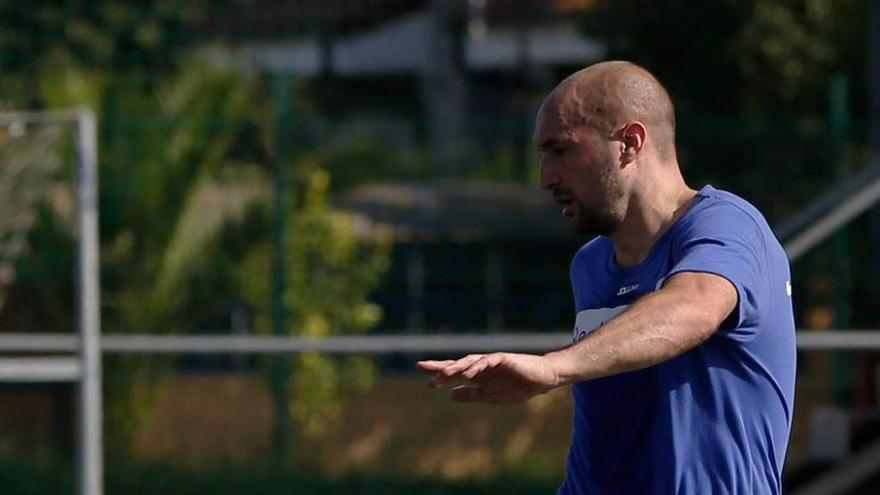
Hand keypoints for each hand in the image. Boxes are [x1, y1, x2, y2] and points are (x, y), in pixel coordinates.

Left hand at [416, 352, 559, 403]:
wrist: (542, 379)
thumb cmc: (518, 386)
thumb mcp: (491, 396)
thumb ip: (472, 394)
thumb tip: (451, 394)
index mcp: (477, 375)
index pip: (454, 370)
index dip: (438, 369)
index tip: (419, 368)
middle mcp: (481, 365)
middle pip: (457, 364)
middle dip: (441, 369)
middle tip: (424, 372)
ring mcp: (491, 361)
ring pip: (469, 362)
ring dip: (455, 368)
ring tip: (442, 375)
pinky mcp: (503, 359)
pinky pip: (487, 361)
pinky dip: (476, 366)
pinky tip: (467, 372)